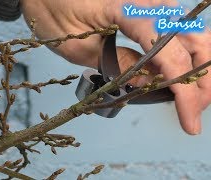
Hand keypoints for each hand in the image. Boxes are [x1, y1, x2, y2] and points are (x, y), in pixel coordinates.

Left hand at [20, 0, 210, 134]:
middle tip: (191, 111)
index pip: (169, 52)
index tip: (189, 119)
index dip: (185, 89)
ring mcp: (152, 0)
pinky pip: (177, 31)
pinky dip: (184, 54)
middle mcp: (148, 0)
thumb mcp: (79, 48)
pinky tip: (176, 75)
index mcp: (127, 9)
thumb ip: (117, 64)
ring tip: (187, 97)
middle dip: (200, 81)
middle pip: (195, 41)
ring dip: (197, 68)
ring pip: (192, 35)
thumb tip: (148, 82)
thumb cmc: (54, 13)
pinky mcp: (149, 5)